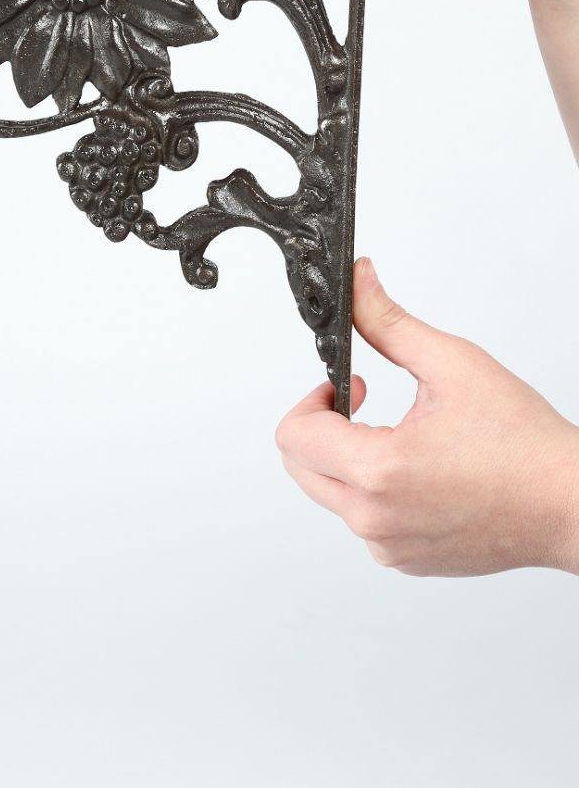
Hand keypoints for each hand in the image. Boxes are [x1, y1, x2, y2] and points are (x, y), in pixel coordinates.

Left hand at [275, 257, 578, 575]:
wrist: (568, 504)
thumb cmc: (523, 443)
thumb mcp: (452, 364)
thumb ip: (388, 322)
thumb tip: (356, 283)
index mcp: (378, 470)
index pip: (292, 435)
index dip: (313, 398)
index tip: (349, 385)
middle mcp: (374, 518)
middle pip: (300, 466)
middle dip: (323, 426)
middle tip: (364, 403)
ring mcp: (387, 545)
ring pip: (330, 494)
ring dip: (348, 458)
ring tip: (405, 436)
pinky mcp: (403, 560)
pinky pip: (362, 520)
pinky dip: (374, 491)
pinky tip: (420, 470)